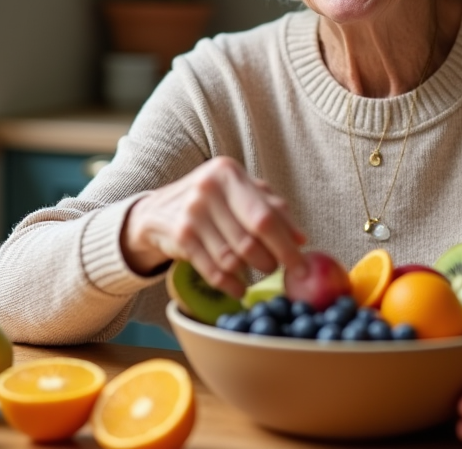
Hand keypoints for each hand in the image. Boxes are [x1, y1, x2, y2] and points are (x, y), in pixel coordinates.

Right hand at [121, 156, 306, 297]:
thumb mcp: (241, 193)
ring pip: (232, 258)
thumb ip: (273, 209)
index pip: (266, 216)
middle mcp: (208, 189)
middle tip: (276, 268)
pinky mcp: (180, 237)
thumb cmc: (212, 199)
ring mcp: (191, 213)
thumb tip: (301, 239)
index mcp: (229, 173)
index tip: (302, 267)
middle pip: (250, 240)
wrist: (159, 210)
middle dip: (270, 261)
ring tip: (255, 272)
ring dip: (249, 273)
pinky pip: (212, 271)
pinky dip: (230, 285)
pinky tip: (239, 288)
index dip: (286, 246)